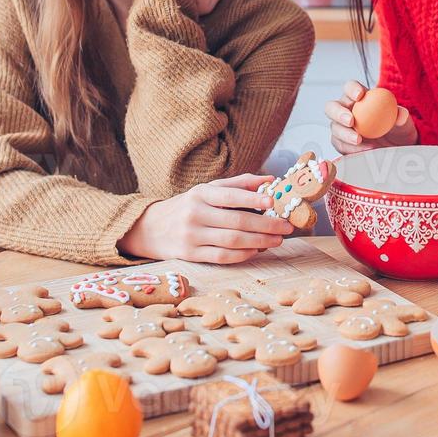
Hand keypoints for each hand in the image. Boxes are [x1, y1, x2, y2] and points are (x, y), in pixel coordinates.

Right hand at [118, 173, 292, 263]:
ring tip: (277, 240)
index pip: (230, 196)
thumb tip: (270, 179)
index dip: (252, 199)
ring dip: (259, 241)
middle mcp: (195, 214)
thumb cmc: (188, 206)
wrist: (151, 228)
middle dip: (265, 225)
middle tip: (286, 227)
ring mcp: (191, 236)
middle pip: (236, 222)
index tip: (273, 201)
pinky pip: (222, 256)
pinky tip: (256, 250)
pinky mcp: (190, 255)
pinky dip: (242, 254)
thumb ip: (238, 184)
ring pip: (232, 241)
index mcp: (201, 194)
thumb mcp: (207, 189)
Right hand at [326, 80, 416, 154]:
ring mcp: (341, 127)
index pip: (349, 88)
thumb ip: (402, 116)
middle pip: (332, 107)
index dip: (351, 89)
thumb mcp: (404, 122)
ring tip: (359, 139)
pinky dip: (350, 148)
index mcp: (358, 97)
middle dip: (338, 112)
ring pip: (334, 128)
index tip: (360, 96)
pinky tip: (364, 150)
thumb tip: (400, 114)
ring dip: (345, 134)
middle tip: (351, 121)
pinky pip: (340, 145)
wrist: (396, 148)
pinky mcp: (341, 143)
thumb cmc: (398, 129)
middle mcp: (345, 110)